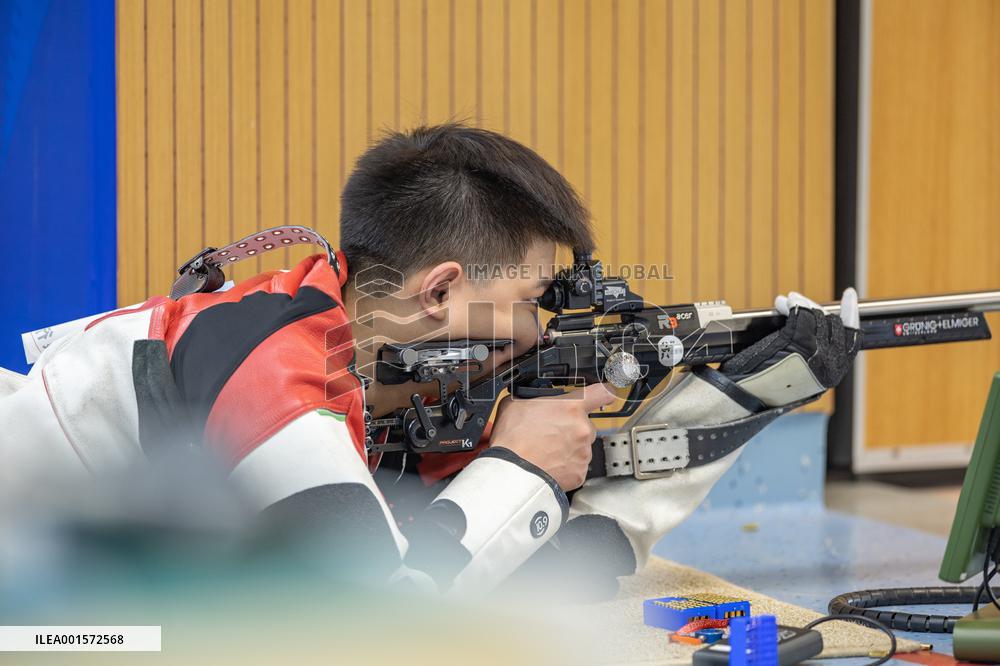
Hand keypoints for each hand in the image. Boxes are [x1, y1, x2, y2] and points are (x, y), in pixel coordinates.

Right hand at [490, 383, 615, 490]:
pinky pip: (577, 466)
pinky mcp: (580, 473)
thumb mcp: (517, 403)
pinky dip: (566, 466)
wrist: (511, 472)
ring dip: (569, 447)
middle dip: (572, 428)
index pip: (602, 393)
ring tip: (546, 451)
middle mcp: (583, 429)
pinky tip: (550, 463)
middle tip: (552, 433)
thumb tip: (533, 399)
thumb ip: (534, 398)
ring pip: (582, 446)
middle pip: (586, 424)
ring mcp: (583, 452)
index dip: (604, 392)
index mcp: (572, 407)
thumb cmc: (512, 439)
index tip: (607, 394)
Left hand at [721, 288, 860, 404]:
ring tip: (785, 301)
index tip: (849, 295)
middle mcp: (830, 364)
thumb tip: (816, 326)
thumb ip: (812, 356)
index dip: (851, 313)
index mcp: (832, 373)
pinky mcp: (800, 343)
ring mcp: (817, 353)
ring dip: (800, 303)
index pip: (852, 338)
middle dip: (814, 307)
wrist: (746, 398)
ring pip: (817, 316)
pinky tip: (782, 303)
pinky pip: (801, 314)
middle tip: (796, 300)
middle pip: (833, 322)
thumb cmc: (764, 387)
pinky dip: (792, 305)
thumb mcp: (796, 373)